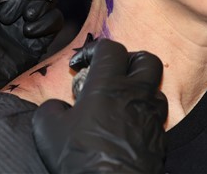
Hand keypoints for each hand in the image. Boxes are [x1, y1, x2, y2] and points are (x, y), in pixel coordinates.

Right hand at [32, 38, 167, 173]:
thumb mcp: (47, 128)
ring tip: (118, 100)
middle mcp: (135, 95)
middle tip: (109, 72)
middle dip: (127, 59)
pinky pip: (155, 115)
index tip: (78, 64)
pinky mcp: (160, 138)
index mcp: (108, 85)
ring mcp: (151, 116)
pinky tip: (126, 125)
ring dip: (138, 88)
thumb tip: (58, 107)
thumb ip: (51, 107)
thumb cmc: (81, 158)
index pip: (110, 48)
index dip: (92, 49)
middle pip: (145, 59)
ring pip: (154, 87)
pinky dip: (142, 113)